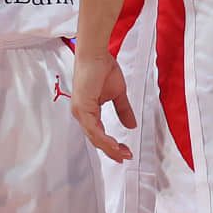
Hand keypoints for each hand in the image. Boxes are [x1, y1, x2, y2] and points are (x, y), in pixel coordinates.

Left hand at [70, 47, 133, 162]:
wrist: (96, 55)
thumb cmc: (102, 68)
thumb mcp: (118, 94)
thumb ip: (123, 111)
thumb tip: (131, 125)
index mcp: (88, 112)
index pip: (99, 134)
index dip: (111, 145)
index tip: (124, 152)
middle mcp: (81, 114)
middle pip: (96, 140)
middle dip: (112, 151)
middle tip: (125, 157)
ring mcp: (80, 112)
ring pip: (94, 137)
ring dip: (109, 148)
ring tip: (122, 154)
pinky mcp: (82, 108)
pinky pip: (93, 129)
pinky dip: (103, 138)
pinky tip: (113, 144)